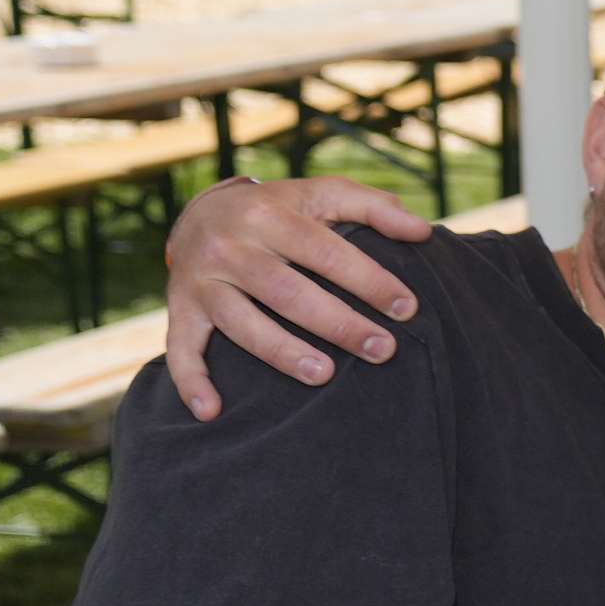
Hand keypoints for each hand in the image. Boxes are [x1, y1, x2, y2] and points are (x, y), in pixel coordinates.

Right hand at [163, 176, 436, 420]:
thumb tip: (424, 232)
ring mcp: (201, 280)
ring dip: (281, 352)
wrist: (202, 210)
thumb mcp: (324, 194)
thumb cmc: (281, 210)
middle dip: (338, 324)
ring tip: (325, 376)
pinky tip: (214, 411)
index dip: (369, 281)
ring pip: (241, 322)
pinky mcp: (181, 308)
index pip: (326, 252)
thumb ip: (375, 207)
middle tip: (382, 350)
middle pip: (287, 292)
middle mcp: (230, 246)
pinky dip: (191, 382)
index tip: (407, 309)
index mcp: (269, 214)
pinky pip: (181, 348)